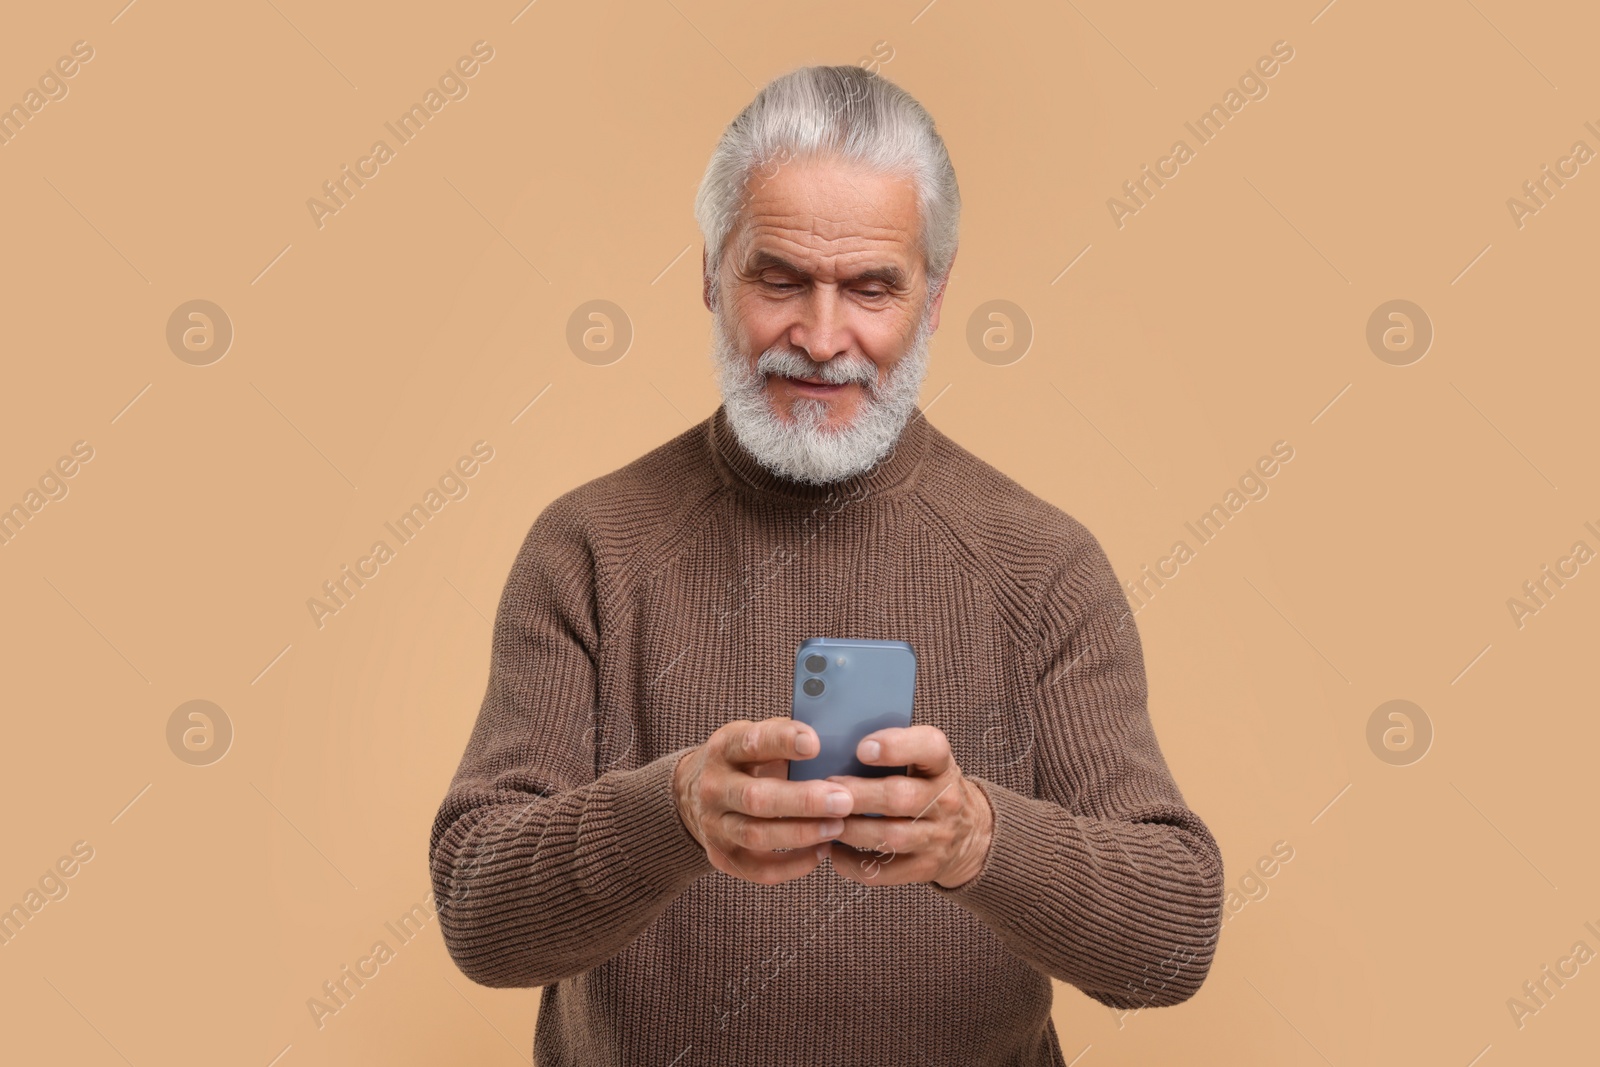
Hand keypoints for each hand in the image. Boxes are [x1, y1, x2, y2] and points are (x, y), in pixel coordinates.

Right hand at [673, 718, 854, 885]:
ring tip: (837, 827)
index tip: (815, 744)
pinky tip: (822, 850)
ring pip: (757, 835)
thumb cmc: (743, 760)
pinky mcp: (722, 856)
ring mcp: (714, 825)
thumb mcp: (755, 736)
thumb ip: (787, 736)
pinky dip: (794, 865)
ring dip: (802, 833)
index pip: (752, 743)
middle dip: (803, 801)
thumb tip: (837, 740)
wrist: (693, 792)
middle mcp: (714, 787)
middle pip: (756, 798)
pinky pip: (759, 870)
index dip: (783, 742)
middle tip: (843, 800)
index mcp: (725, 748)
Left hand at [820, 725, 992, 887]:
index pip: (930, 747)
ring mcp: (937, 838)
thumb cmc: (929, 787)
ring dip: (851, 829)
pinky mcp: (924, 868)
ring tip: (824, 820)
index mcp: (942, 766)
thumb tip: (838, 744)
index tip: (862, 749)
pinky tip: (833, 851)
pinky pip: (885, 872)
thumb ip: (893, 751)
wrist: (968, 834)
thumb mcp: (925, 762)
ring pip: (890, 837)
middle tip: (825, 789)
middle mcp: (945, 801)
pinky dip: (853, 863)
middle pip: (900, 797)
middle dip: (857, 794)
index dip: (896, 746)